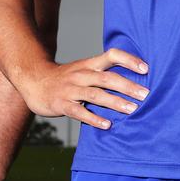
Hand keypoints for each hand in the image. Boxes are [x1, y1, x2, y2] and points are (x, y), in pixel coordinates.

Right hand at [17, 49, 148, 129]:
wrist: (33, 81)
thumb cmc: (65, 78)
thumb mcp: (83, 69)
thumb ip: (102, 73)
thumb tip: (132, 81)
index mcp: (89, 64)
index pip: (112, 55)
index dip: (129, 60)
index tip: (146, 68)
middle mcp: (81, 74)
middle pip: (107, 78)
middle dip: (128, 86)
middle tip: (145, 94)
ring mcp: (71, 89)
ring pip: (95, 95)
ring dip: (115, 102)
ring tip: (132, 110)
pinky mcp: (62, 104)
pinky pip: (79, 112)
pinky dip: (94, 118)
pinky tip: (107, 125)